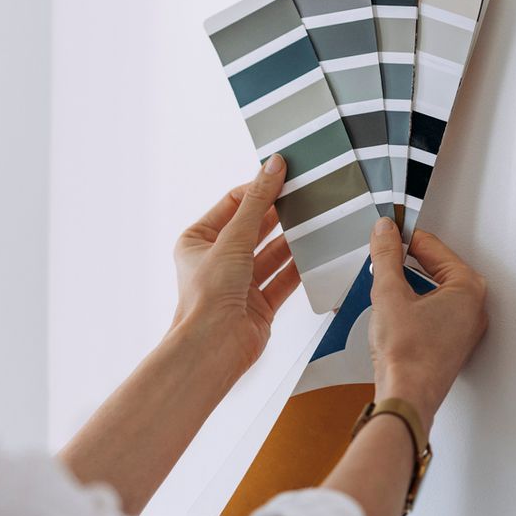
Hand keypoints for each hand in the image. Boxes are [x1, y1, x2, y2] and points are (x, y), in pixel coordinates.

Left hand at [170, 155, 298, 375]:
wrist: (214, 347)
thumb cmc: (207, 298)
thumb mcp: (233, 239)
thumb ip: (257, 202)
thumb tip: (272, 167)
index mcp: (198, 241)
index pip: (233, 204)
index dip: (258, 189)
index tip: (284, 174)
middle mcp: (218, 261)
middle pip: (256, 228)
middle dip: (280, 214)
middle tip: (306, 195)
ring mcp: (240, 283)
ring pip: (273, 253)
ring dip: (293, 240)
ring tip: (317, 221)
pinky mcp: (260, 303)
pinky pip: (284, 278)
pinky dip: (300, 267)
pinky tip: (317, 253)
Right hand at [367, 217, 488, 430]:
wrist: (406, 398)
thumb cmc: (408, 355)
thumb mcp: (389, 293)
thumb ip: (387, 256)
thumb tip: (386, 232)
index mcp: (468, 289)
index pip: (433, 248)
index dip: (405, 237)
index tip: (387, 231)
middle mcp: (473, 307)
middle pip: (436, 268)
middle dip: (406, 261)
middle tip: (382, 255)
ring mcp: (464, 328)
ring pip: (433, 291)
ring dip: (407, 284)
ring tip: (382, 283)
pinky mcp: (451, 344)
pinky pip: (433, 312)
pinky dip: (412, 305)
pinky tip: (391, 310)